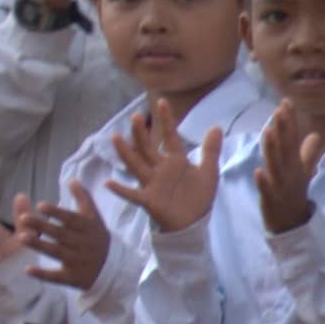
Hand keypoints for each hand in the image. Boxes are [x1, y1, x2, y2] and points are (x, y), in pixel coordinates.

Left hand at [30, 190, 114, 289]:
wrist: (115, 269)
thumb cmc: (97, 238)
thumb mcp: (94, 218)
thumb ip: (83, 199)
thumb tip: (72, 179)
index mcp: (87, 228)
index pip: (71, 219)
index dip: (56, 212)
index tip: (40, 205)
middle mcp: (83, 244)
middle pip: (60, 234)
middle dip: (42, 226)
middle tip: (22, 218)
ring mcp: (78, 262)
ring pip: (57, 253)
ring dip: (39, 245)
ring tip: (21, 238)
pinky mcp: (73, 278)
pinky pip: (57, 277)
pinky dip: (43, 274)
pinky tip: (28, 270)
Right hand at [111, 98, 222, 235]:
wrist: (194, 221)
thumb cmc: (198, 196)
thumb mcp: (209, 171)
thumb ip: (211, 150)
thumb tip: (215, 126)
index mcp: (175, 160)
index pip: (169, 137)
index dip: (166, 120)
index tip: (161, 101)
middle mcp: (160, 168)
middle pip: (148, 148)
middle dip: (141, 133)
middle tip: (135, 117)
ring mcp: (152, 183)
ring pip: (137, 165)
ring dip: (126, 153)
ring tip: (116, 138)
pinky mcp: (149, 200)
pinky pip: (133, 194)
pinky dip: (121, 189)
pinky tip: (108, 183)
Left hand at [257, 99, 324, 235]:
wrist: (293, 223)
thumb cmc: (295, 193)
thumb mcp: (303, 172)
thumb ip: (308, 153)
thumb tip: (316, 134)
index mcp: (295, 164)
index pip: (292, 138)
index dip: (289, 121)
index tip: (285, 102)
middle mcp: (290, 172)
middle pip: (286, 148)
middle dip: (283, 129)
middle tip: (279, 110)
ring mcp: (281, 185)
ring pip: (276, 165)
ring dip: (272, 149)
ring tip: (267, 131)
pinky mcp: (272, 199)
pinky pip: (267, 189)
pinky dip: (263, 181)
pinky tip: (258, 171)